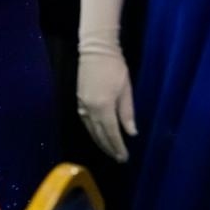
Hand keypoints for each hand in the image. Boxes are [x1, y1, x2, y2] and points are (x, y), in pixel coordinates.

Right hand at [77, 43, 134, 161]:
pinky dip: (93, 132)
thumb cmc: (115, 68)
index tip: (125, 157)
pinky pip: (86, 123)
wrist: (95, 51)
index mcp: (103, 107)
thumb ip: (127, 112)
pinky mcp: (78, 102)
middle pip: (99, 135)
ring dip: (100, 142)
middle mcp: (89, 110)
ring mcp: (82, 106)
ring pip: (91, 131)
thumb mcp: (126, 89)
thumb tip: (131, 133)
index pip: (111, 133)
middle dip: (109, 148)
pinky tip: (98, 135)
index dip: (118, 147)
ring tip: (110, 151)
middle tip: (118, 158)